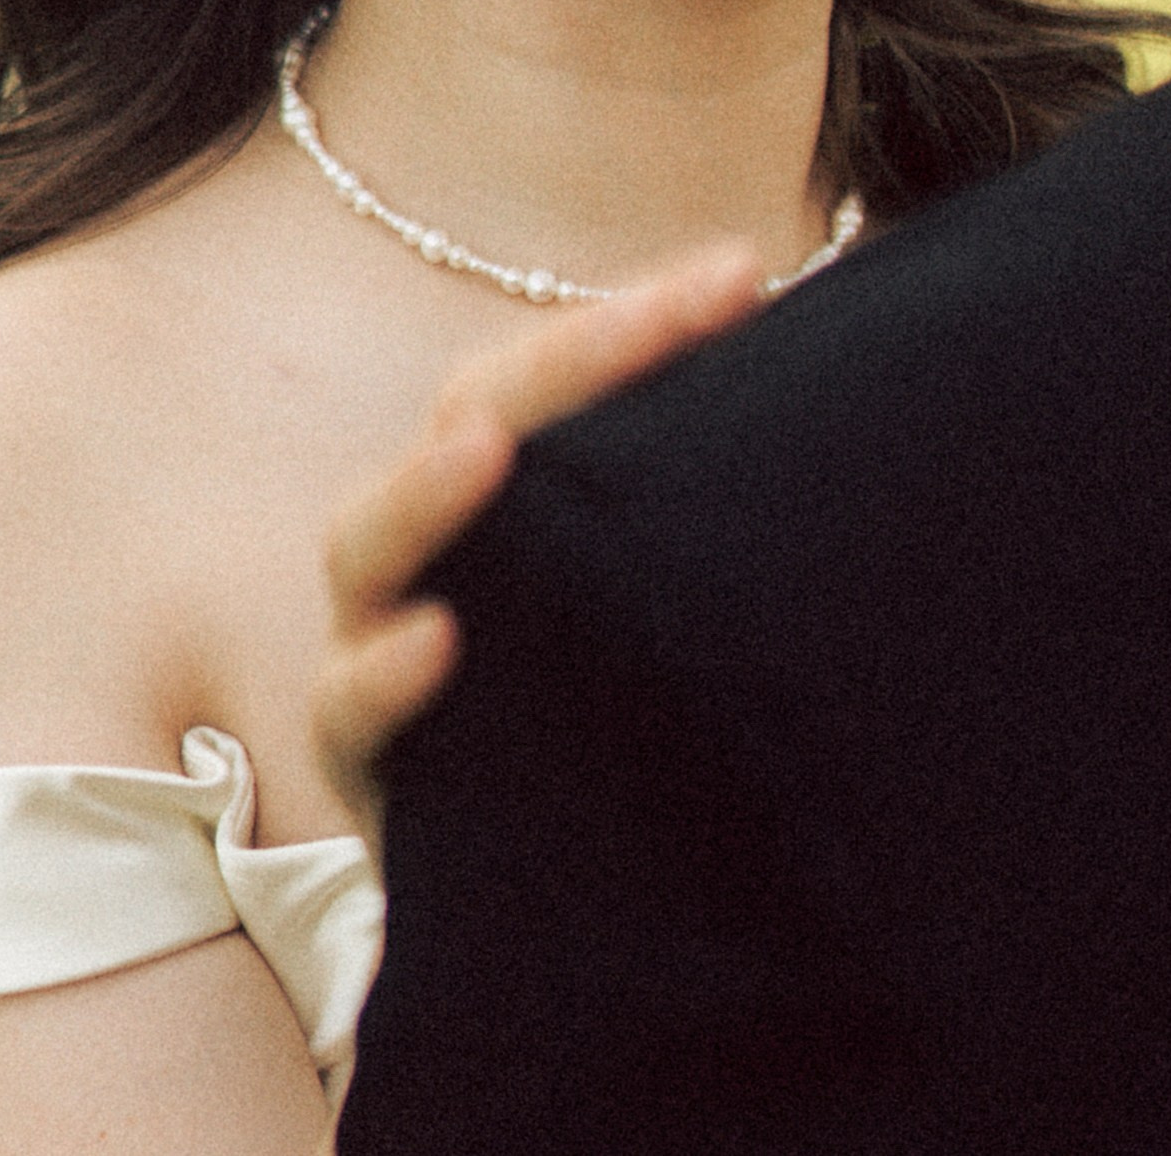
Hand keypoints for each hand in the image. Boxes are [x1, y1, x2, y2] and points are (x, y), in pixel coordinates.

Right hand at [315, 247, 762, 837]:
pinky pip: (348, 712)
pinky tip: (438, 644)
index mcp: (510, 490)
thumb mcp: (671, 598)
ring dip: (426, 491)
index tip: (741, 275)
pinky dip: (384, 674)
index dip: (640, 316)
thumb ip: (714, 492)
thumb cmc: (626, 714)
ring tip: (488, 452)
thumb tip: (822, 370)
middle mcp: (441, 550)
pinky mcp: (377, 771)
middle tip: (658, 318)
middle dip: (563, 360)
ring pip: (368, 543)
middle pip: (467, 418)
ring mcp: (387, 648)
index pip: (552, 367)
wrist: (581, 895)